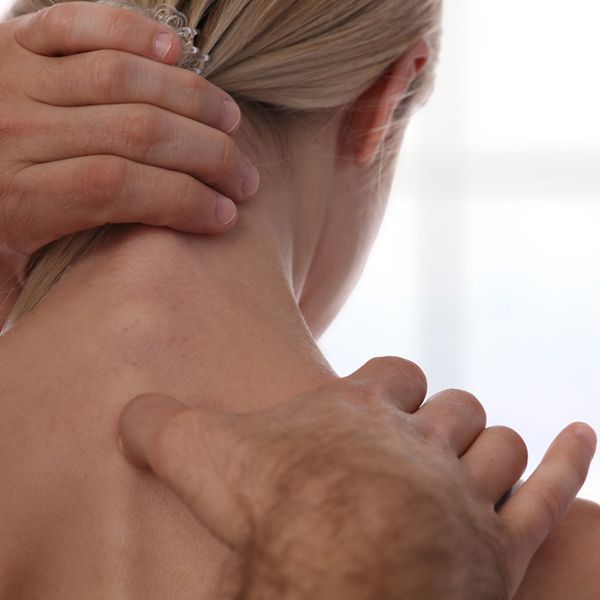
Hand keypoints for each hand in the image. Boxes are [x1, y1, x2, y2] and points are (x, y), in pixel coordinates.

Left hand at [0, 1, 259, 277]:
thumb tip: (114, 308)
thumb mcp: (0, 275)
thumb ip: (46, 290)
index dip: (187, 202)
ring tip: (230, 122)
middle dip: (209, 156)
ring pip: (124, 77)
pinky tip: (176, 53)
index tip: (227, 217)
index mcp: (15, 197)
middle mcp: (16, 130)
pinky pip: (80, 22)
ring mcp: (13, 77)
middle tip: (245, 178)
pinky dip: (133, 31)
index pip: (122, 188)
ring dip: (192, 98)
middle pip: (139, 132)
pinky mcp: (11, 39)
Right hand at [118, 357, 595, 599]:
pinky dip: (565, 461)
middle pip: (449, 411)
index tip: (382, 400)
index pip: (392, 376)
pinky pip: (546, 491)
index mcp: (361, 414)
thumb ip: (163, 427)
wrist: (333, 574)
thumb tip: (125, 410)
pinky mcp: (498, 543)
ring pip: (493, 448)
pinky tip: (580, 434)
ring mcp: (463, 489)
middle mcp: (419, 441)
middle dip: (443, 420)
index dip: (391, 386)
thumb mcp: (202, 457)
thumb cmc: (271, 507)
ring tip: (478, 460)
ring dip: (489, 448)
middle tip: (425, 444)